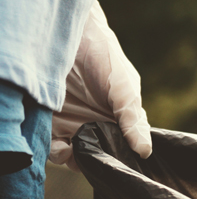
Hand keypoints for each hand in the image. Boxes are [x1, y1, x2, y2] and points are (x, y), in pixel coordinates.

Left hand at [51, 1, 151, 170]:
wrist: (68, 35)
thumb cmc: (104, 57)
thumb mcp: (125, 87)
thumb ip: (133, 118)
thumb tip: (145, 150)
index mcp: (119, 120)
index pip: (124, 149)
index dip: (123, 159)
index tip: (120, 162)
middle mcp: (97, 125)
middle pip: (100, 156)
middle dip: (98, 163)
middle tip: (96, 158)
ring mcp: (73, 125)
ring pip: (76, 157)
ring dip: (76, 161)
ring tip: (76, 151)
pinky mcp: (50, 124)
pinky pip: (53, 148)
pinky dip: (57, 153)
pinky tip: (63, 147)